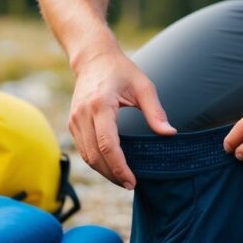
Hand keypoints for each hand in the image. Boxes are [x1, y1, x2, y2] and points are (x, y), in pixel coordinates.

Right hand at [69, 48, 175, 187]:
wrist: (93, 58)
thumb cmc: (121, 71)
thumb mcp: (143, 86)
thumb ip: (156, 112)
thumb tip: (170, 134)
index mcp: (100, 105)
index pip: (108, 145)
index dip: (120, 167)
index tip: (132, 181)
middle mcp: (82, 114)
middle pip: (95, 156)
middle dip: (112, 174)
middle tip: (130, 184)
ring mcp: (74, 119)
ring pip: (86, 156)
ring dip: (103, 171)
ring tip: (122, 179)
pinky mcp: (72, 123)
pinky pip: (83, 150)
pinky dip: (96, 162)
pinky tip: (111, 166)